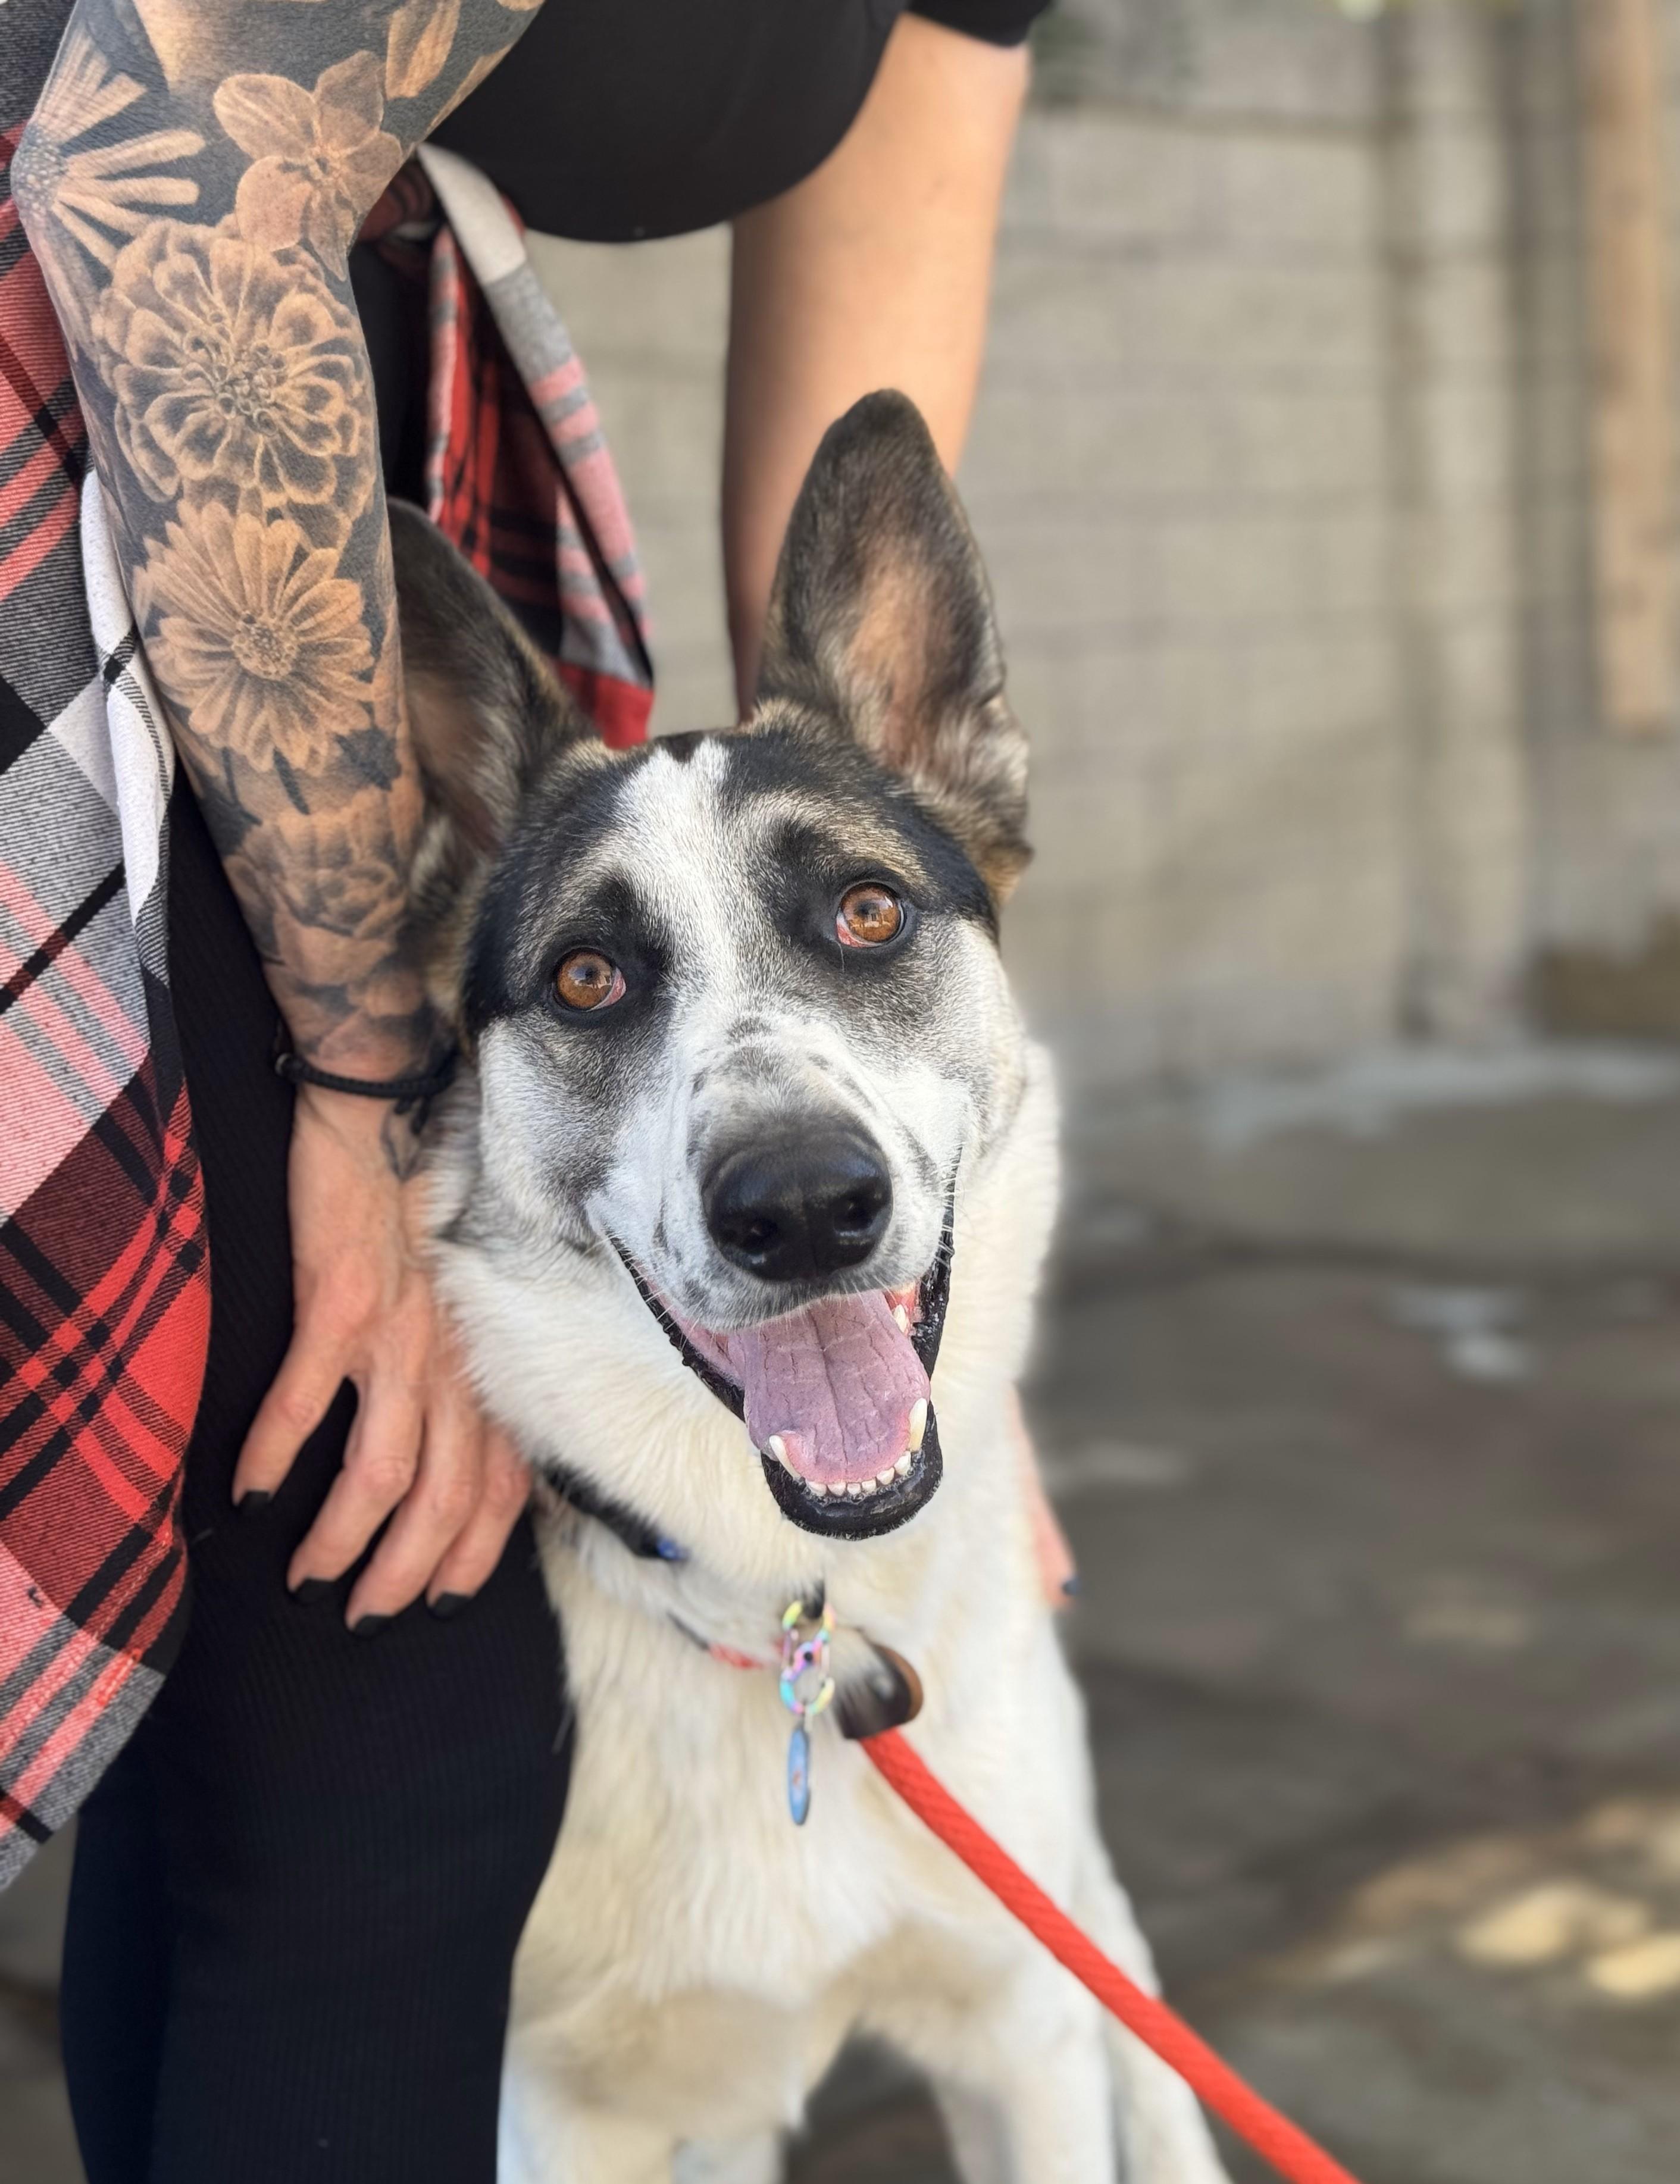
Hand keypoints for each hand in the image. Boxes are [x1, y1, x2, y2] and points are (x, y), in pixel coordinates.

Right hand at [232, 1084, 531, 1627]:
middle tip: (361, 1617)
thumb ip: (468, 1381)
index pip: (500, 1488)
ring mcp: (400, 1337)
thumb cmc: (426, 1217)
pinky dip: (274, 1452)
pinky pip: (308, 1398)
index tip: (437, 1604)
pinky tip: (247, 1492)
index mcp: (485, 1369)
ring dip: (342, 1537)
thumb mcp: (469, 1307)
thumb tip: (457, 1460)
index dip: (472, 1557)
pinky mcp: (342, 1303)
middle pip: (443, 1499)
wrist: (390, 1116)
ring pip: (381, 1468)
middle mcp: (455, 1364)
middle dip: (403, 1573)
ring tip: (305, 1576)